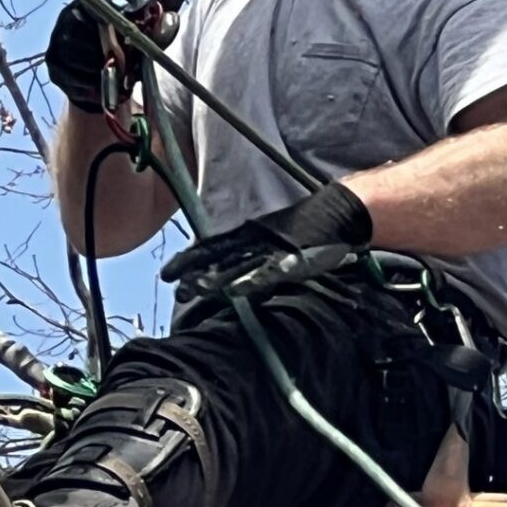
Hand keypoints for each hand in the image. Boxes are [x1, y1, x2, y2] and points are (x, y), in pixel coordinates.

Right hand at [45, 0, 185, 112]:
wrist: (101, 81)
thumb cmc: (125, 48)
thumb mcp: (145, 34)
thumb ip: (160, 17)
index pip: (99, 6)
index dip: (117, 28)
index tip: (129, 44)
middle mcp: (67, 17)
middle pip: (93, 35)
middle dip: (115, 54)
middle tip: (129, 64)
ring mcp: (57, 42)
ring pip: (86, 59)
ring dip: (107, 72)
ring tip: (117, 75)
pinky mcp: (54, 67)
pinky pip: (78, 78)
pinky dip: (96, 86)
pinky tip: (103, 85)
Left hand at [161, 181, 371, 300]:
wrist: (340, 214)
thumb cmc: (307, 228)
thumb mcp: (273, 238)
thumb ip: (252, 254)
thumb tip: (228, 273)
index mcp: (250, 234)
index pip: (213, 247)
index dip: (189, 259)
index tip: (167, 273)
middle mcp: (256, 240)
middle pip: (220, 258)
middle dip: (196, 272)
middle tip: (174, 288)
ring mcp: (273, 249)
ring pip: (239, 266)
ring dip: (217, 278)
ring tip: (196, 288)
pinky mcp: (292, 260)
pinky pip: (269, 273)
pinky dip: (251, 282)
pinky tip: (235, 292)